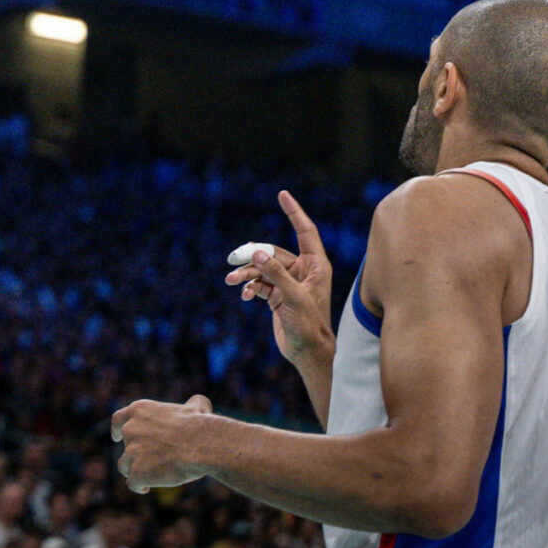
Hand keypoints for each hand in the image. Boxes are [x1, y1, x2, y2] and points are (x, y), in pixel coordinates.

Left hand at [110, 395, 212, 491]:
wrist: (201, 445)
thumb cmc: (200, 425)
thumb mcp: (196, 408)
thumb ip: (192, 404)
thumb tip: (200, 402)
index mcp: (139, 411)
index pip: (119, 419)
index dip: (116, 429)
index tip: (116, 437)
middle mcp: (130, 429)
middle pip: (126, 446)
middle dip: (134, 454)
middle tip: (151, 461)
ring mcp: (131, 452)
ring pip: (125, 465)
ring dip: (135, 470)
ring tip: (152, 476)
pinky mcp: (137, 472)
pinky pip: (133, 483)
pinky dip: (138, 486)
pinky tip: (146, 488)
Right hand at [226, 190, 334, 370]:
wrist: (307, 352)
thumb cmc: (309, 325)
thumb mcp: (294, 297)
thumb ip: (276, 274)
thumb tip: (257, 253)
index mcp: (315, 266)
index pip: (305, 231)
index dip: (294, 212)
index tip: (282, 195)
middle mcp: (302, 271)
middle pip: (273, 252)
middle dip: (253, 256)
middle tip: (233, 261)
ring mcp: (288, 283)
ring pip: (262, 268)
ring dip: (246, 274)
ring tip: (231, 281)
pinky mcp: (277, 295)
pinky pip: (259, 283)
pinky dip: (249, 287)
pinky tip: (243, 295)